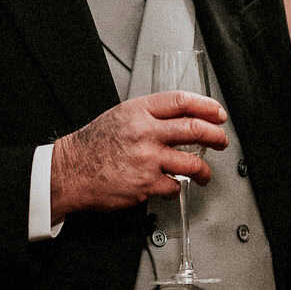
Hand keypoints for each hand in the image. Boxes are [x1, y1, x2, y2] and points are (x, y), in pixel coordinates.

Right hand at [50, 91, 228, 219]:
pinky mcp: (145, 184)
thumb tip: (180, 117)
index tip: (218, 114)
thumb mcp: (120, 116)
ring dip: (204, 171)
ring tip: (204, 174)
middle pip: (194, 129)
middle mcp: (145, 132)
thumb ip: (149, 115)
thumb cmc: (92, 145)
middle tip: (221, 141)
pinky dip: (175, 187)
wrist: (69, 171)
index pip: (182, 102)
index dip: (206, 107)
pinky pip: (174, 186)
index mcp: (139, 111)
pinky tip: (170, 186)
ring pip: (191, 163)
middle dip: (216, 136)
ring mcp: (147, 159)